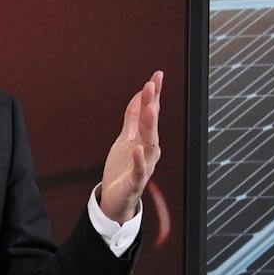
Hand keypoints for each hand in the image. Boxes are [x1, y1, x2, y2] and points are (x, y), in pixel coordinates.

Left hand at [96, 72, 162, 224]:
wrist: (116, 199)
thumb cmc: (123, 168)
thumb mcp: (125, 138)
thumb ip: (132, 118)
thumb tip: (140, 95)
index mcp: (146, 138)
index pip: (152, 113)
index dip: (154, 94)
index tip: (157, 75)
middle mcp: (149, 150)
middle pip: (151, 124)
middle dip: (152, 104)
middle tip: (152, 85)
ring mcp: (144, 165)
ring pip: (150, 143)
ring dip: (150, 126)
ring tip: (150, 109)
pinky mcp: (135, 180)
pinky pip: (139, 169)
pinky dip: (139, 159)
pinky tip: (138, 148)